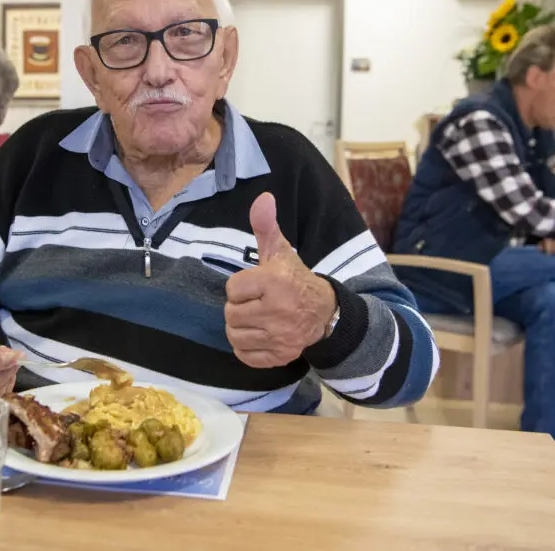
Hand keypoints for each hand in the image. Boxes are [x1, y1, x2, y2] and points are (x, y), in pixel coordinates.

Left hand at [224, 193, 336, 368]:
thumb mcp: (279, 251)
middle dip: (239, 308)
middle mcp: (278, 310)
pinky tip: (259, 335)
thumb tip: (263, 198)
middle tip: (255, 303)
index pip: (232, 289)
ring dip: (240, 328)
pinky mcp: (281, 355)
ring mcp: (280, 336)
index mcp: (274, 281)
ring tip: (255, 319)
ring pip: (235, 336)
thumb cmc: (294, 279)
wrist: (324, 312)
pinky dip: (246, 348)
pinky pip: (245, 356)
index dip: (240, 287)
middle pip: (230, 314)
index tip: (255, 286)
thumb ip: (265, 225)